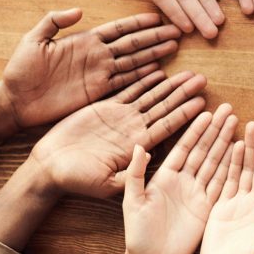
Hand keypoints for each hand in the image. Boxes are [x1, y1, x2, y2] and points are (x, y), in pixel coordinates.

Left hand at [2, 10, 181, 128]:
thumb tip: (78, 10)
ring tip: (173, 47)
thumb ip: (54, 22)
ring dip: (153, 54)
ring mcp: (99, 74)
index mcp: (85, 40)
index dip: (138, 23)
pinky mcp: (97, 93)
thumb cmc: (20, 70)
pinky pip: (124, 82)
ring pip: (133, 62)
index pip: (118, 29)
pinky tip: (157, 71)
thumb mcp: (33, 40)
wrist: (15, 101)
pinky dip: (141, 77)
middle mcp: (97, 56)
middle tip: (177, 31)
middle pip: (132, 44)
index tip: (158, 17)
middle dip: (154, 37)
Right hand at [27, 70, 206, 197]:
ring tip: (189, 72)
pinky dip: (143, 79)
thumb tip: (151, 157)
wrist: (50, 167)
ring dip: (170, 84)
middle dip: (184, 94)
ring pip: (151, 96)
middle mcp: (134, 129)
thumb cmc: (77, 180)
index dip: (185, 114)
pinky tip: (158, 69)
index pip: (167, 126)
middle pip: (165, 107)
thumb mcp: (107, 183)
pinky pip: (128, 89)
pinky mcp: (106, 107)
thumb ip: (131, 173)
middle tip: (203, 80)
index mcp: (137, 146)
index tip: (203, 102)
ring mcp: (122, 117)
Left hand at [108, 105, 240, 253]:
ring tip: (237, 124)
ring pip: (214, 163)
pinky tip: (240, 152)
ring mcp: (196, 193)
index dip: (195, 130)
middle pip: (203, 150)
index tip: (207, 112)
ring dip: (226, 144)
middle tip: (228, 110)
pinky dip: (231, 168)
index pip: (184, 147)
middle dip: (215, 130)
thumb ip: (136, 173)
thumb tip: (140, 145)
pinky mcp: (207, 207)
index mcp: (165, 176)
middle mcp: (183, 181)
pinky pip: (221, 183)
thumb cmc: (137, 232)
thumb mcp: (132, 200)